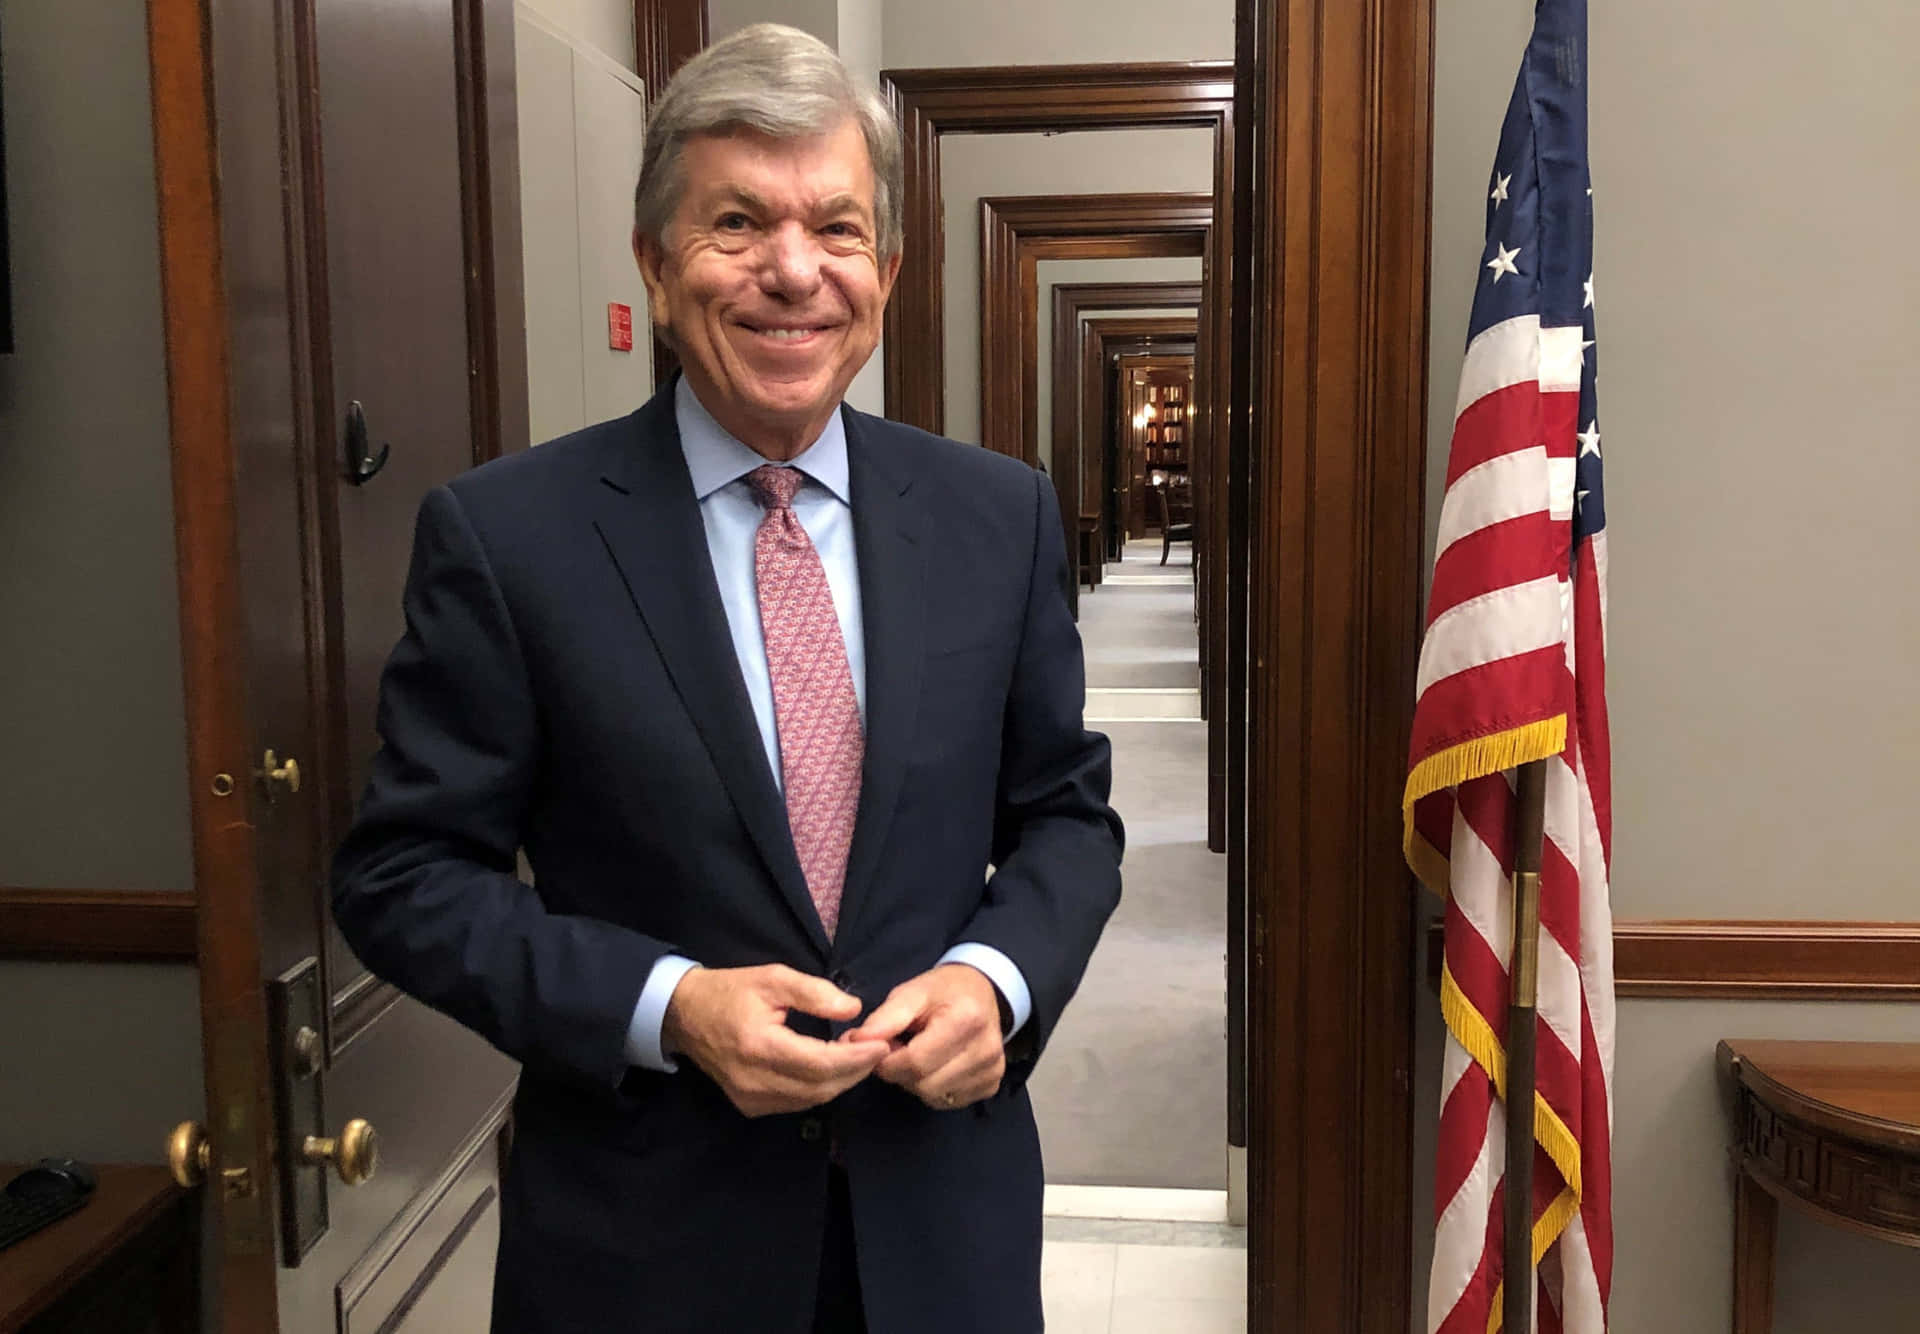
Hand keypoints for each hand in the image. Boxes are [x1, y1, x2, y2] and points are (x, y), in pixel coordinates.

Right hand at [663, 964, 889, 1117]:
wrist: (684, 1016)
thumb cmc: (731, 991)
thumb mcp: (773, 978)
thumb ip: (814, 992)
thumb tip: (854, 1009)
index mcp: (759, 1046)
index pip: (820, 1063)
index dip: (856, 1058)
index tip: (881, 1044)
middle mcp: (754, 1080)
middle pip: (821, 1088)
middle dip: (855, 1071)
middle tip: (876, 1049)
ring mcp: (749, 1099)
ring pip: (811, 1100)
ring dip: (840, 1081)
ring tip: (858, 1056)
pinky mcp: (749, 1107)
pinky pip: (796, 1104)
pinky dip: (820, 1088)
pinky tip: (832, 1069)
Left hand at [842, 963, 1005, 1110]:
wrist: (981, 991)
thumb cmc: (943, 991)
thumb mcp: (911, 993)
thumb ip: (883, 1019)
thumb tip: (854, 1043)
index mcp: (965, 1021)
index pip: (915, 1062)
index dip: (888, 1060)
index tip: (881, 1047)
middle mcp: (985, 1050)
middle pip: (925, 1084)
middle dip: (902, 1072)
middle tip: (901, 1048)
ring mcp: (992, 1071)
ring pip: (935, 1097)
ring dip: (917, 1081)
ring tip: (919, 1054)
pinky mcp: (992, 1085)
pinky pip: (949, 1101)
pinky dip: (935, 1089)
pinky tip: (936, 1066)